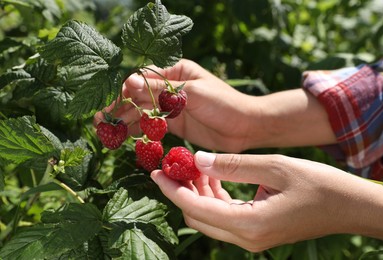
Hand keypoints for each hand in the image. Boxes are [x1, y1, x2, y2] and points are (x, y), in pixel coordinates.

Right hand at [94, 59, 335, 150]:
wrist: (245, 127)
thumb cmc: (223, 103)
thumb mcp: (193, 93)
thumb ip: (162, 91)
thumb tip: (129, 82)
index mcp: (176, 72)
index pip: (143, 79)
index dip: (125, 92)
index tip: (111, 105)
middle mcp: (171, 88)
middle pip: (139, 97)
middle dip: (120, 108)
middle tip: (101, 121)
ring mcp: (173, 107)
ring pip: (144, 112)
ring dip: (126, 121)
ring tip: (107, 131)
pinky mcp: (176, 124)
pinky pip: (153, 126)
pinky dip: (140, 131)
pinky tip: (125, 137)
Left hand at [151, 152, 382, 251]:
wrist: (346, 206)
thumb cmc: (317, 184)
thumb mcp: (274, 166)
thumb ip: (232, 164)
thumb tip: (198, 159)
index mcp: (249, 224)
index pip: (195, 209)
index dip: (172, 190)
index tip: (155, 172)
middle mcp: (247, 238)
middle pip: (198, 217)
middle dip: (181, 191)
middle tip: (174, 165)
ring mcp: (252, 238)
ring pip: (209, 218)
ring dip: (197, 194)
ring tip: (194, 166)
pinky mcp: (256, 232)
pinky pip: (224, 217)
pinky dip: (213, 198)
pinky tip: (212, 177)